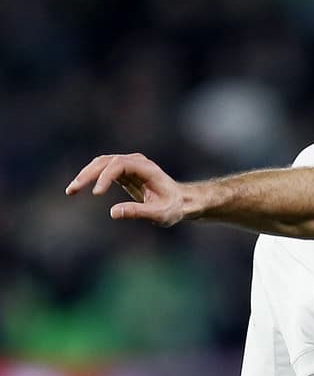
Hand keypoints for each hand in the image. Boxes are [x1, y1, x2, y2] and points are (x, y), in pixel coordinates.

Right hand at [65, 153, 191, 225]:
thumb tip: (113, 213)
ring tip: (71, 190)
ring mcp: (128, 165)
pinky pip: (103, 171)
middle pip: (105, 162)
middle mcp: (135, 162)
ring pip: (100, 164)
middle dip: (88, 175)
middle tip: (73, 190)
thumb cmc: (173, 208)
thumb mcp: (159, 214)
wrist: (181, 201)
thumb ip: (138, 212)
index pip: (119, 165)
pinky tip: (79, 188)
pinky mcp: (123, 172)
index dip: (105, 177)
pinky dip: (90, 178)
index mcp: (146, 168)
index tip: (96, 193)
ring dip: (85, 175)